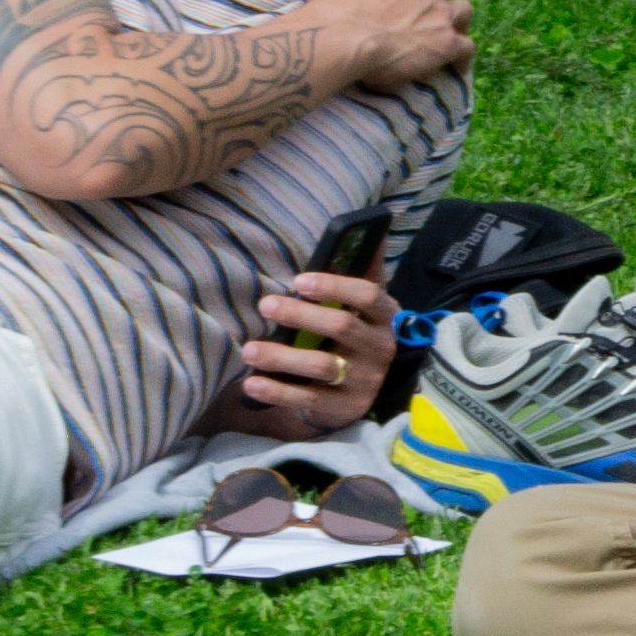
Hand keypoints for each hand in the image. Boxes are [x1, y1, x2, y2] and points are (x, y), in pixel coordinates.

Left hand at [221, 266, 399, 434]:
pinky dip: (277, 391)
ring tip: (249, 349)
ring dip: (282, 356)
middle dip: (300, 315)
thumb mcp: (368, 306)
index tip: (298, 281)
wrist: (366, 388)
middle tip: (265, 305)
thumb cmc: (359, 334)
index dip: (334, 286)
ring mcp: (363, 381)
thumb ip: (365, 271)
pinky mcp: (344, 407)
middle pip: (341, 327)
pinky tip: (251, 383)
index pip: (368, 295)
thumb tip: (371, 227)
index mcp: (385, 317)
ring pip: (322, 366)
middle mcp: (379, 349)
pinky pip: (307, 398)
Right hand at [303, 0, 470, 88]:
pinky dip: (462, 57)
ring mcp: (444, 11)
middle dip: (435, 0)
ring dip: (455, 23)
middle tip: (421, 17)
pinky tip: (456, 67)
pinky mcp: (448, 42)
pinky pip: (466, 48)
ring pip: (463, 13)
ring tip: (445, 37)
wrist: (341, 38)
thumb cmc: (332, 6)